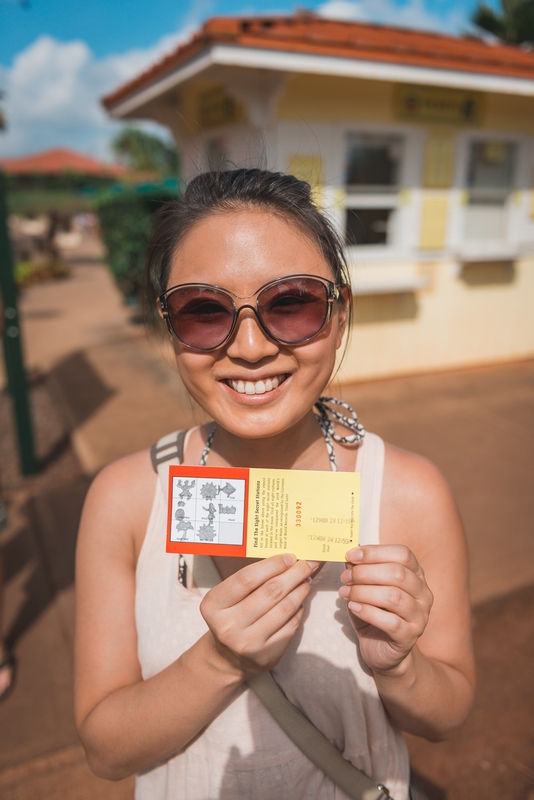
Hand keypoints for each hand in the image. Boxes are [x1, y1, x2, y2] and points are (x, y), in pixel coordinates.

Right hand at [200, 555, 316, 676]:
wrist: (227, 657)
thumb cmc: (231, 616)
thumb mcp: (228, 597)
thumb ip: (251, 579)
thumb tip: (286, 559)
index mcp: (214, 605)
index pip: (246, 578)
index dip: (272, 565)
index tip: (289, 557)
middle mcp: (228, 625)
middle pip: (270, 592)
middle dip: (293, 574)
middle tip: (307, 564)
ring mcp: (248, 643)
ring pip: (285, 608)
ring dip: (300, 590)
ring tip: (306, 580)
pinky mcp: (267, 655)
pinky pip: (291, 625)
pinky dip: (299, 609)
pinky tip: (300, 600)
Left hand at [339, 545, 432, 673]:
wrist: (382, 650)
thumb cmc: (375, 613)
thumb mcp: (366, 588)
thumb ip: (361, 571)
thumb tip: (350, 557)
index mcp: (416, 575)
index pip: (402, 554)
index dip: (375, 552)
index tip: (351, 555)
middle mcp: (423, 593)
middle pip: (398, 573)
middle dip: (366, 573)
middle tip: (345, 577)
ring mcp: (420, 616)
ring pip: (394, 597)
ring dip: (363, 592)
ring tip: (345, 593)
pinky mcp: (410, 636)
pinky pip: (390, 621)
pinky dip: (368, 611)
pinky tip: (353, 607)